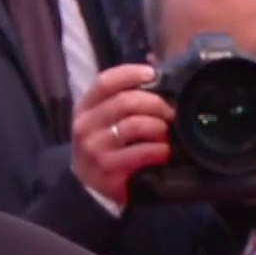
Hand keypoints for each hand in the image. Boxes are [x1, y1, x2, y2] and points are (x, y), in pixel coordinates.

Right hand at [70, 64, 174, 206]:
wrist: (88, 185)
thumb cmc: (104, 144)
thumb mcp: (103, 119)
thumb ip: (123, 97)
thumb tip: (155, 69)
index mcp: (85, 107)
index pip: (105, 82)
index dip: (130, 74)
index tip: (152, 74)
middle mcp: (85, 125)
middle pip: (124, 102)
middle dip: (155, 103)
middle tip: (170, 111)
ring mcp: (94, 148)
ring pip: (134, 125)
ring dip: (158, 127)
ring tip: (167, 132)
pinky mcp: (107, 170)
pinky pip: (140, 153)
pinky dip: (158, 150)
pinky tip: (165, 151)